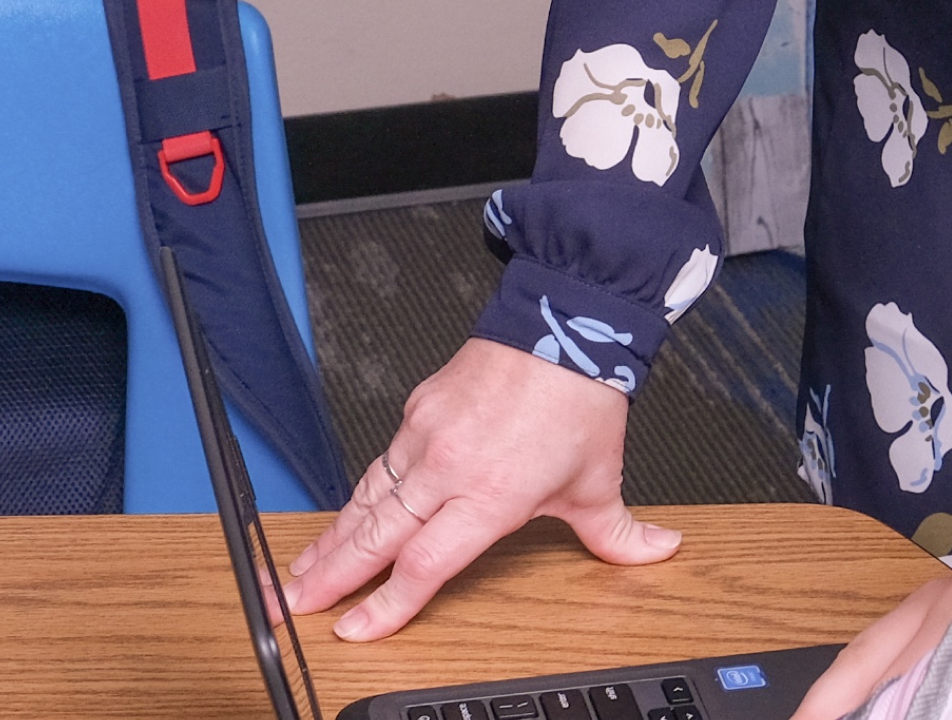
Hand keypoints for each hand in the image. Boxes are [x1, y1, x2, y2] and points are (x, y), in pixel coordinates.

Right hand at [284, 337, 668, 640]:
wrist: (563, 322)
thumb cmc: (578, 399)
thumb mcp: (600, 479)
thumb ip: (618, 532)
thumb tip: (655, 550)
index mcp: (492, 495)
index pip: (425, 563)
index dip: (388, 604)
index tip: (355, 629)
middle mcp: (449, 469)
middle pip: (375, 536)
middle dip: (331, 578)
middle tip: (296, 607)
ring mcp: (426, 437)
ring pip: (365, 500)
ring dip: (330, 541)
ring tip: (299, 573)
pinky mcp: (416, 410)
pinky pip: (377, 465)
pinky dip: (354, 497)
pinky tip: (339, 519)